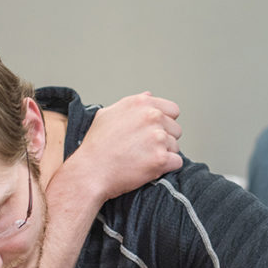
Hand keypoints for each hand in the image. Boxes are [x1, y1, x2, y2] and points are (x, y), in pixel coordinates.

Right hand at [68, 92, 182, 201]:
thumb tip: (148, 96)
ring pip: (175, 147)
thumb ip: (131, 104)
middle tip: (143, 149)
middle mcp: (152, 116)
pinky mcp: (161, 159)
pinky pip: (177, 162)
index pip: (173, 110)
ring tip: (141, 158)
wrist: (90, 171)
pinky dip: (166, 168)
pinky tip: (148, 168)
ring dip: (164, 154)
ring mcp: (158, 137)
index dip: (165, 122)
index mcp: (141, 103)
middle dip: (164, 140)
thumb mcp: (107, 114)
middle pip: (176, 130)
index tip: (153, 132)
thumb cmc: (96, 145)